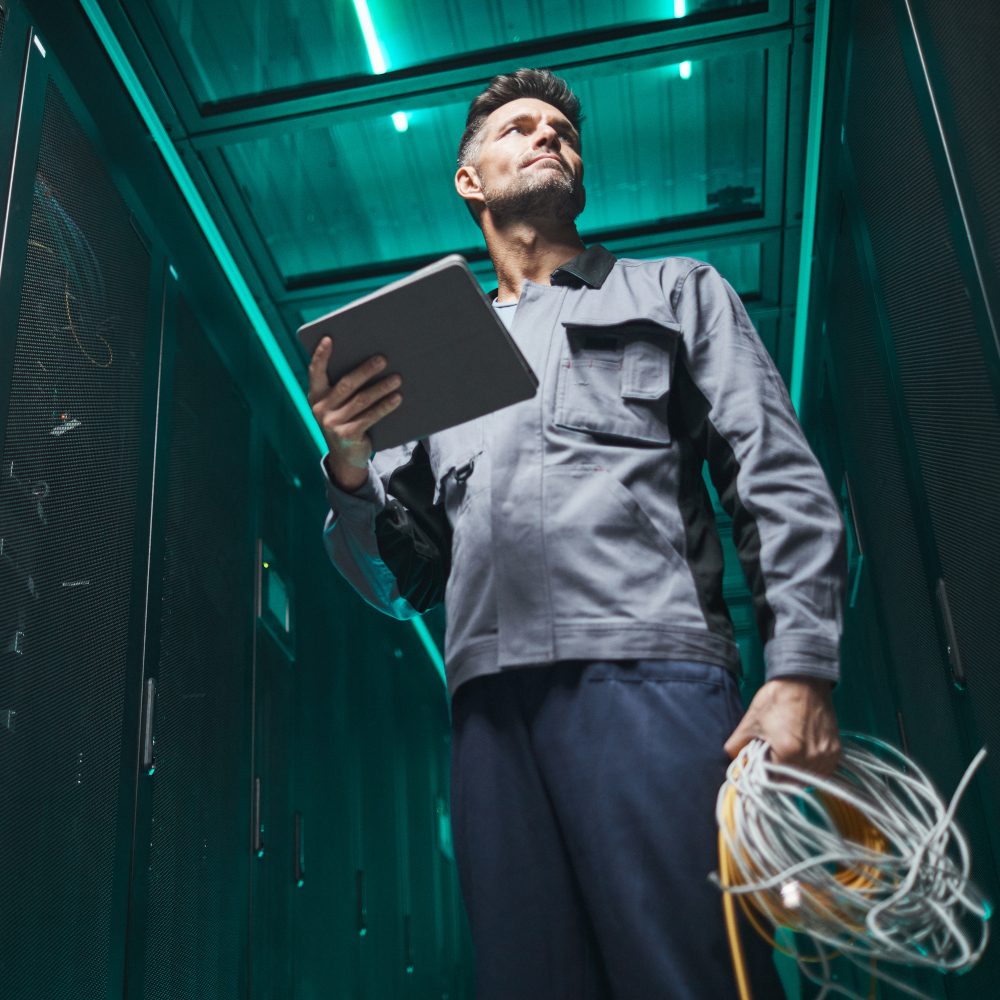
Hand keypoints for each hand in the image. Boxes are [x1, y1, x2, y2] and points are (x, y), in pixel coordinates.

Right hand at [307, 336, 401, 491]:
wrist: (346, 457)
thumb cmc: (346, 421)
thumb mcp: (338, 405)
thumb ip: (344, 388)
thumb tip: (373, 362)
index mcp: (316, 396)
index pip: (315, 371)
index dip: (321, 355)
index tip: (329, 338)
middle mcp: (320, 409)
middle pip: (346, 384)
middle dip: (365, 370)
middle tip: (383, 359)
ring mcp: (332, 423)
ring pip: (361, 400)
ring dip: (380, 387)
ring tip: (397, 378)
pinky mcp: (347, 435)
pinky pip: (369, 417)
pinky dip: (385, 406)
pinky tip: (397, 398)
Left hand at [724, 677, 840, 776]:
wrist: (803, 681)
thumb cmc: (776, 699)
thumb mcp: (750, 721)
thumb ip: (736, 746)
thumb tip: (733, 764)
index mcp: (788, 752)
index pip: (772, 781)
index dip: (764, 777)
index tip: (760, 770)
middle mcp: (810, 758)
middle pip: (791, 783)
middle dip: (779, 777)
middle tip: (772, 763)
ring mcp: (826, 756)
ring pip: (808, 780)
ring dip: (796, 775)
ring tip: (787, 760)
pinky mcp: (835, 752)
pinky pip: (823, 772)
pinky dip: (811, 770)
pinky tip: (801, 758)